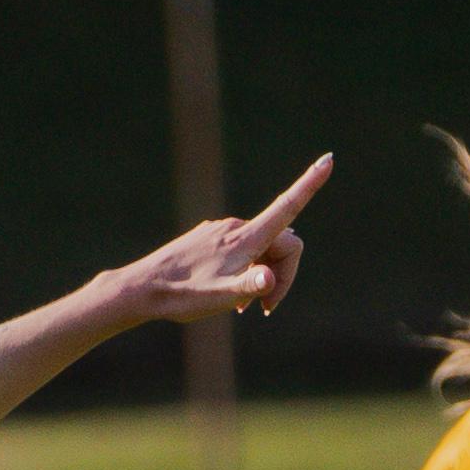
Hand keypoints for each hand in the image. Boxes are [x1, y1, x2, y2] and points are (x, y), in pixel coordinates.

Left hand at [102, 156, 330, 324]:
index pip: (287, 206)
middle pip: (281, 243)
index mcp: (245, 238)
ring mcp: (221, 231)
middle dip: (281, 275)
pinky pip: (239, 250)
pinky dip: (243, 271)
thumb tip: (269, 279)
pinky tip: (224, 292)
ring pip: (260, 249)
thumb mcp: (219, 298)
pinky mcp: (208, 237)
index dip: (310, 184)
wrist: (140, 289)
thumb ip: (248, 287)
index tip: (329, 159)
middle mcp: (236, 227)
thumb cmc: (181, 295)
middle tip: (262, 310)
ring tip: (238, 307)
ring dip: (260, 277)